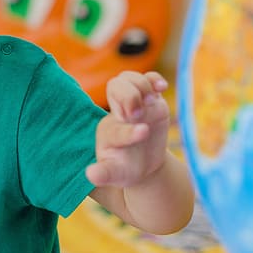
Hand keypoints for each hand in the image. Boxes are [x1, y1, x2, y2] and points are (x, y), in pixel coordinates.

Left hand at [86, 71, 169, 188]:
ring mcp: (134, 103)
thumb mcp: (115, 174)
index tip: (143, 133)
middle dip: (128, 95)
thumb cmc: (124, 169)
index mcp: (108, 133)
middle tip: (140, 112)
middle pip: (114, 86)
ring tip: (151, 99)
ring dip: (140, 84)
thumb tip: (91, 175)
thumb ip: (104, 174)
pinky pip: (148, 79)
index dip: (129, 131)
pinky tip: (162, 87)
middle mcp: (118, 113)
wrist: (141, 162)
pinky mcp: (150, 99)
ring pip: (128, 78)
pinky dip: (154, 78)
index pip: (115, 127)